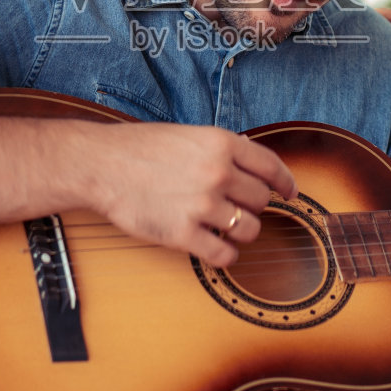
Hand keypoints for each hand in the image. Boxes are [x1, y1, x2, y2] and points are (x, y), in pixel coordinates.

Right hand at [90, 124, 297, 267]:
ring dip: (242, 231)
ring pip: (249, 229)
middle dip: (254, 207)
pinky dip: (226, 255)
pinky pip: (224, 254)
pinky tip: (215, 247)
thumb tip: (255, 167)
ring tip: (225, 227)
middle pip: (261, 201)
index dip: (286, 183)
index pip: (271, 166)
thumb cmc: (140, 149)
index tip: (289, 193)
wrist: (101, 165)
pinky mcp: (183, 233)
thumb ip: (222, 150)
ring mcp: (201, 204)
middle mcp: (217, 172)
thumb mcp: (189, 135)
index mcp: (221, 143)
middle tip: (238, 208)